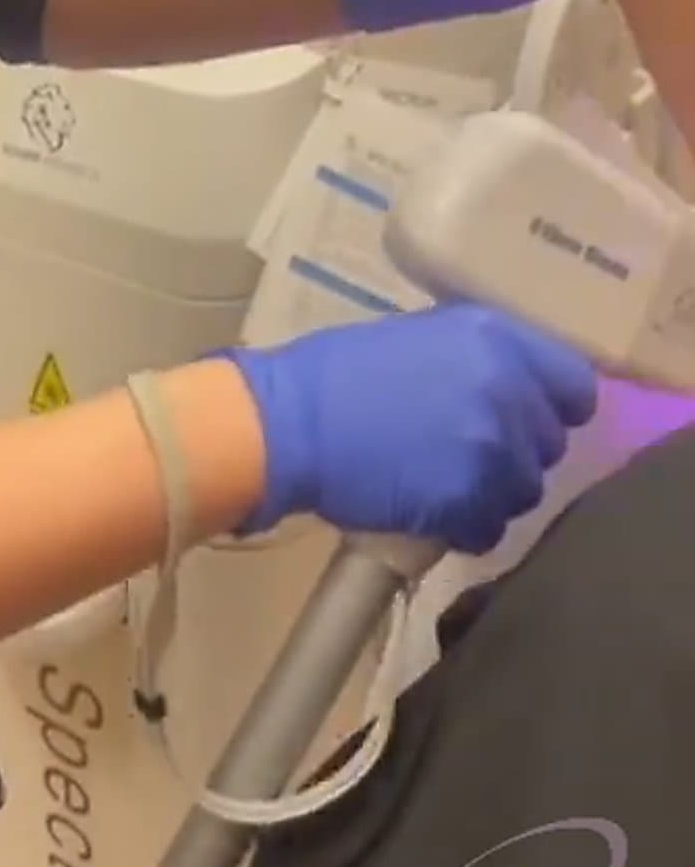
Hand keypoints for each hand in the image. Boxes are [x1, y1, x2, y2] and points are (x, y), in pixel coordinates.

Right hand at [219, 304, 596, 552]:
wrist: (290, 423)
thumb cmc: (338, 373)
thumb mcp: (419, 337)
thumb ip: (475, 358)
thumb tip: (509, 386)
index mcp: (496, 338)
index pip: (575, 385)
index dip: (556, 407)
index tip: (532, 418)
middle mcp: (508, 389)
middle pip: (550, 444)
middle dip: (516, 453)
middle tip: (469, 454)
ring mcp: (492, 449)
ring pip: (524, 491)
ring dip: (491, 494)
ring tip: (445, 486)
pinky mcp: (467, 502)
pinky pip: (489, 528)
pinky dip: (464, 527)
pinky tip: (429, 512)